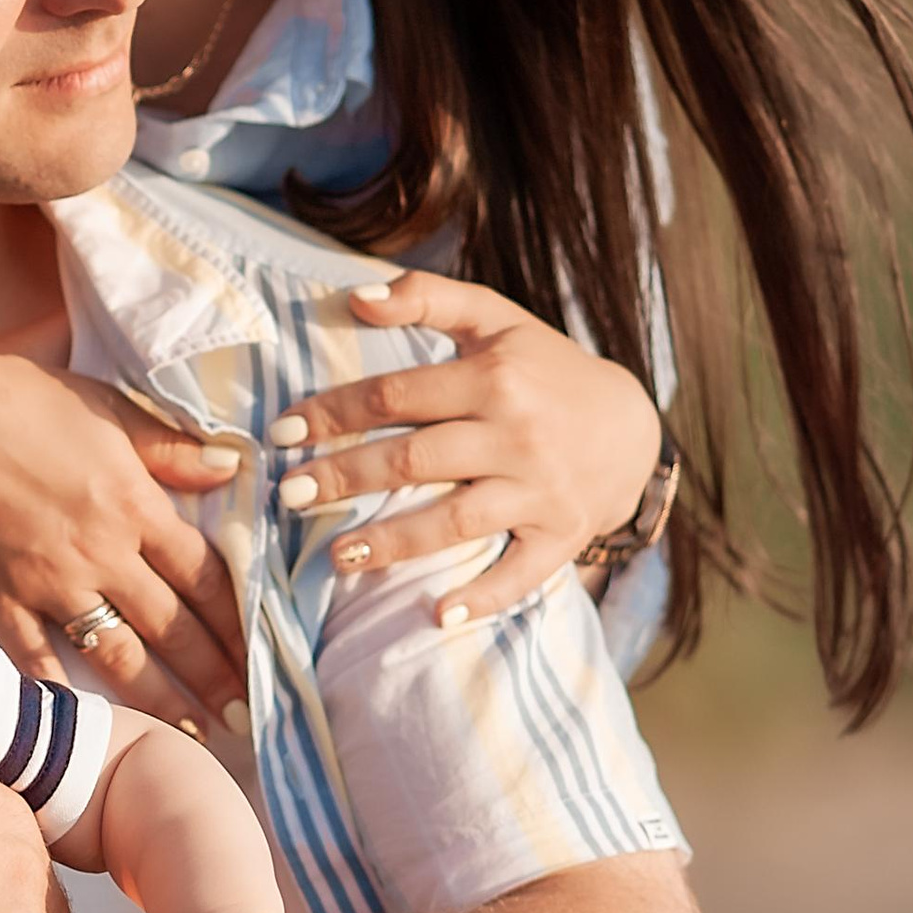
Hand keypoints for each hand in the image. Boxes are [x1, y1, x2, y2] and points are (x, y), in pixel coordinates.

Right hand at [0, 329, 246, 734]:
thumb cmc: (16, 399)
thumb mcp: (107, 406)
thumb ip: (170, 446)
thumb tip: (232, 469)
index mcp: (133, 504)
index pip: (206, 576)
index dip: (240, 622)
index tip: (265, 654)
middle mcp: (100, 553)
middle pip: (174, 627)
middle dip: (216, 674)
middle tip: (248, 712)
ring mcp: (47, 583)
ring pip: (118, 656)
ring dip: (162, 699)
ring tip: (197, 731)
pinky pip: (40, 661)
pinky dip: (68, 694)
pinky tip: (95, 722)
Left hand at [270, 271, 662, 619]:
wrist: (631, 427)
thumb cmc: (543, 370)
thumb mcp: (495, 319)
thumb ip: (427, 298)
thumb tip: (356, 297)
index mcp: (492, 377)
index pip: (394, 396)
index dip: (332, 414)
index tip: (280, 434)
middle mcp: (515, 434)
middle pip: (415, 460)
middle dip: (345, 478)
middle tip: (288, 496)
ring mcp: (540, 490)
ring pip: (456, 520)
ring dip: (393, 542)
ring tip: (337, 557)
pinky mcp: (561, 536)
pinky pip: (520, 573)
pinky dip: (483, 598)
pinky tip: (438, 615)